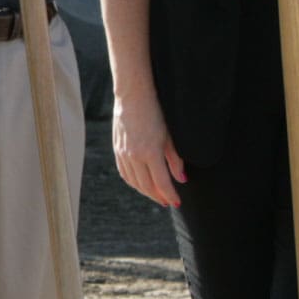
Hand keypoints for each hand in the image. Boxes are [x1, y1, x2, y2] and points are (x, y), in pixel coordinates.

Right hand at [112, 87, 186, 207]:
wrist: (133, 96)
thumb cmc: (156, 112)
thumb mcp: (170, 135)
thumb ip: (175, 159)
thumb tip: (182, 179)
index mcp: (150, 152)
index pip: (161, 182)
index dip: (170, 194)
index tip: (177, 202)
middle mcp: (134, 156)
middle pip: (146, 186)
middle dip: (159, 196)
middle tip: (168, 201)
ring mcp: (123, 154)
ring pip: (134, 182)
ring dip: (146, 191)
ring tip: (156, 194)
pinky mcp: (117, 150)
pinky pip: (124, 173)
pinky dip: (133, 182)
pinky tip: (141, 183)